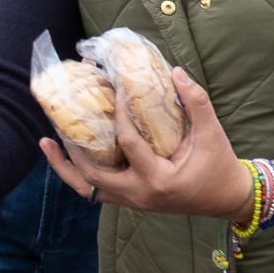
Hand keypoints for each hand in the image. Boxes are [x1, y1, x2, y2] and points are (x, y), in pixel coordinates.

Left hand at [42, 63, 273, 219]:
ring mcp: (131, 201)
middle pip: (91, 174)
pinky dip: (79, 175)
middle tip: (59, 118)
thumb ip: (196, 101)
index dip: (119, 114)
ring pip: (86, 188)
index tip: (115, 88)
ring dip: (65, 165)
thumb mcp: (213, 133)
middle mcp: (138, 195)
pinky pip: (95, 190)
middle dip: (72, 146)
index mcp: (158, 179)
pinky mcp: (130, 200)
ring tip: (46, 141)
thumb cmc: (220, 166)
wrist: (226, 199)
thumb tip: (175, 71)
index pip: (127, 143)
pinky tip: (67, 156)